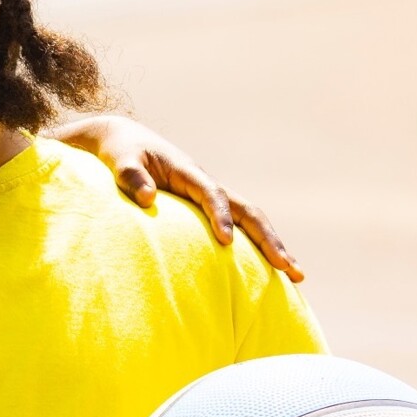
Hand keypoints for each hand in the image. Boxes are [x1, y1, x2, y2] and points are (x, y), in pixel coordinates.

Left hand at [45, 114, 302, 280]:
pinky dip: (256, 247)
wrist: (124, 141)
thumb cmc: (120, 152)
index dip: (220, 216)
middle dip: (268, 239)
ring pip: (250, 220)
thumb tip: (147, 199)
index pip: (211, 193)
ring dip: (272, 245)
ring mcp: (210, 197)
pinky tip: (271, 272)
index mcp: (186, 171)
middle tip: (289, 268)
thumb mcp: (120, 160)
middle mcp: (206, 184)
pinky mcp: (206, 208)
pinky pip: (239, 226)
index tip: (226, 241)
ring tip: (296, 275)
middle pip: (247, 210)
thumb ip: (131, 176)